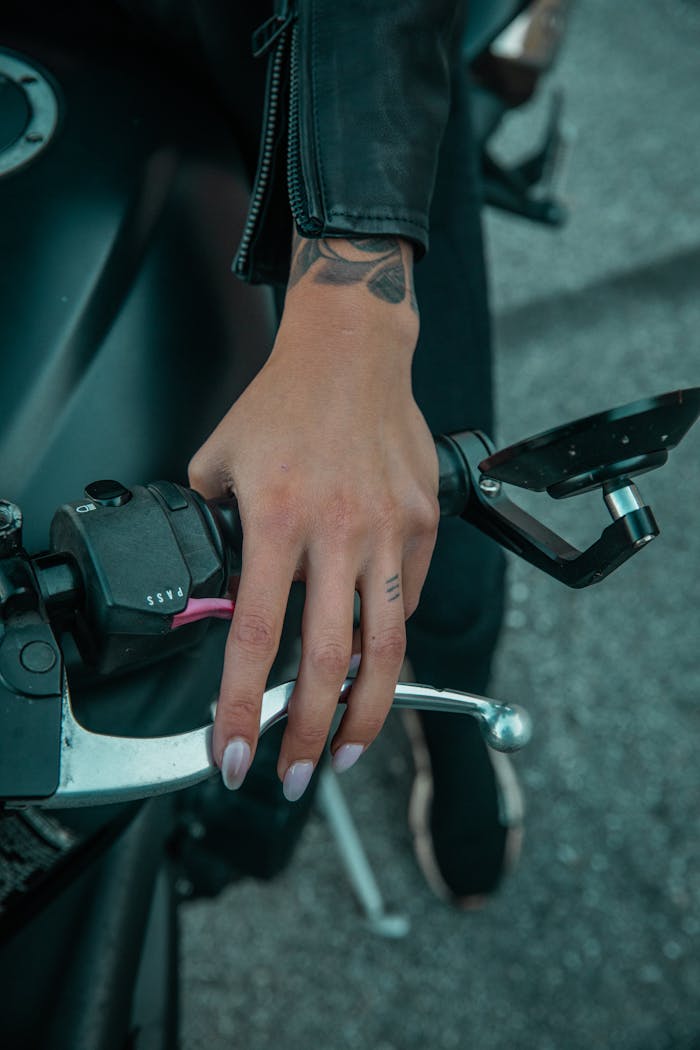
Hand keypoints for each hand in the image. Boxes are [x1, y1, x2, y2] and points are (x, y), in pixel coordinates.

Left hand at [188, 236, 438, 798]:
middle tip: (295, 776)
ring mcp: (389, 530)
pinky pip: (407, 597)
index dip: (243, 707)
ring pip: (388, 644)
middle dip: (311, 734)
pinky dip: (388, 637)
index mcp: (278, 519)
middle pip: (331, 660)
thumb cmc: (284, 403)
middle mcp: (338, 532)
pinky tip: (373, 660)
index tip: (235, 754)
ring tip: (350, 752)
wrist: (352, 353)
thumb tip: (212, 584)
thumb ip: (212, 526)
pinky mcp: (422, 525)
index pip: (257, 636)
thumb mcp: (220, 460)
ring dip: (369, 711)